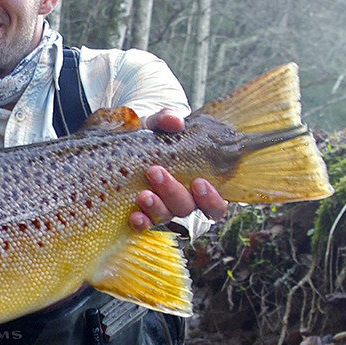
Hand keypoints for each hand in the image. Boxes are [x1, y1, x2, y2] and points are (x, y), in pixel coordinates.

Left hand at [130, 109, 228, 229]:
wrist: (128, 138)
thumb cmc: (154, 135)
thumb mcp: (159, 123)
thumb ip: (167, 119)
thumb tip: (175, 121)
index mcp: (199, 183)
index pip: (216, 204)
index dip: (212, 199)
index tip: (199, 182)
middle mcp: (183, 199)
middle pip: (187, 207)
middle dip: (172, 192)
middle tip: (156, 171)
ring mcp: (162, 207)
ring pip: (166, 216)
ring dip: (156, 207)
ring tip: (143, 194)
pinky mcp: (142, 212)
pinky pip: (145, 224)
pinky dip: (141, 222)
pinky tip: (135, 215)